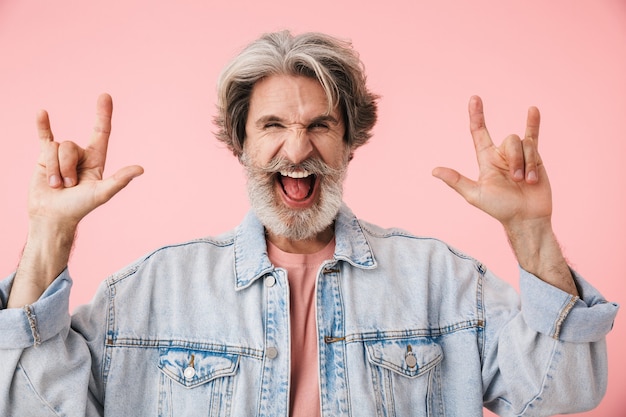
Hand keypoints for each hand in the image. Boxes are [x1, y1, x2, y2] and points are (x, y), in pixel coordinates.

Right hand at [31, 93, 143, 228]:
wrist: (52, 217)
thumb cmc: (79, 208)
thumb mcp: (101, 194)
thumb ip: (120, 180)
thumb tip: (140, 169)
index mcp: (97, 160)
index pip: (102, 132)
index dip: (103, 114)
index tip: (105, 96)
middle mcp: (80, 155)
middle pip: (71, 146)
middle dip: (66, 168)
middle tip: (69, 186)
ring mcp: (61, 154)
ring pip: (55, 148)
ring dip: (54, 170)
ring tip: (56, 185)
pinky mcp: (43, 156)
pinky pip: (44, 136)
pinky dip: (42, 125)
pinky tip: (42, 113)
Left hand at [432, 95, 549, 230]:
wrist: (526, 218)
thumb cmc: (500, 208)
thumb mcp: (475, 195)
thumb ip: (457, 181)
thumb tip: (434, 171)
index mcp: (486, 160)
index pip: (479, 132)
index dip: (477, 115)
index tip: (474, 98)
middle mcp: (502, 154)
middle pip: (509, 140)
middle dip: (515, 160)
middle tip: (516, 180)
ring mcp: (519, 155)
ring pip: (524, 143)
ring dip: (527, 164)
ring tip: (527, 182)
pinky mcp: (535, 158)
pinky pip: (533, 138)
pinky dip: (533, 124)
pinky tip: (533, 110)